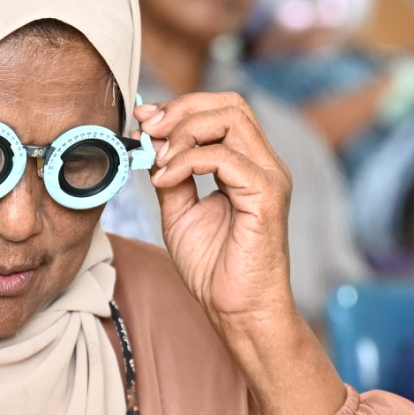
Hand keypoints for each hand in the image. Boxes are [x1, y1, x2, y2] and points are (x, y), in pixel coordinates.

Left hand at [138, 93, 346, 414]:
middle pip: (231, 104)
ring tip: (158, 161)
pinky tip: (166, 181)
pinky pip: (223, 158)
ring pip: (231, 120)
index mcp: (248, 165)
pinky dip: (186, 162)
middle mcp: (265, 165)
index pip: (222, 110)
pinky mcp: (266, 196)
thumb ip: (170, 175)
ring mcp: (269, 178)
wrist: (237, 310)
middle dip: (182, 109)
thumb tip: (148, 143)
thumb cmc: (215, 269)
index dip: (181, 107)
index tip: (144, 120)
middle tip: (148, 130)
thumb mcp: (180, 212)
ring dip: (183, 132)